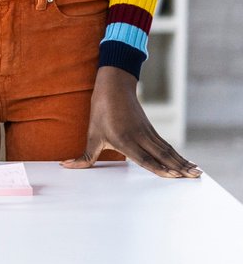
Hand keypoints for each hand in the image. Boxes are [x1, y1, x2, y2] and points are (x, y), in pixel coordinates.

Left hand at [62, 66, 199, 177]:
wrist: (114, 86)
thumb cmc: (101, 111)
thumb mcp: (92, 134)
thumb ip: (85, 156)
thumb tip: (65, 166)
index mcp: (124, 140)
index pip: (144, 158)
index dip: (159, 167)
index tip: (174, 175)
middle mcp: (139, 137)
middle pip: (162, 155)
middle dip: (178, 167)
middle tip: (194, 177)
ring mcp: (147, 133)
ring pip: (167, 151)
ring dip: (182, 162)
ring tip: (197, 173)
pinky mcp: (151, 130)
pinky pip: (166, 146)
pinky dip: (178, 155)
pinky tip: (188, 163)